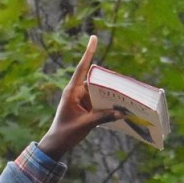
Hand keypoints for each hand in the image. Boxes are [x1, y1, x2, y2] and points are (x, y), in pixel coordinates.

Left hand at [38, 35, 124, 160]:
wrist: (57, 144)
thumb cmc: (65, 133)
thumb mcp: (85, 125)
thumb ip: (103, 117)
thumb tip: (121, 113)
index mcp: (71, 92)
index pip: (82, 69)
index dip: (88, 53)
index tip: (93, 37)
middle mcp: (77, 92)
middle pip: (96, 80)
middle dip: (109, 81)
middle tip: (124, 84)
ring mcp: (82, 99)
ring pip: (100, 91)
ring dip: (111, 93)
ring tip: (126, 95)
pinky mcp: (87, 106)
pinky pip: (100, 100)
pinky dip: (109, 102)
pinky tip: (121, 105)